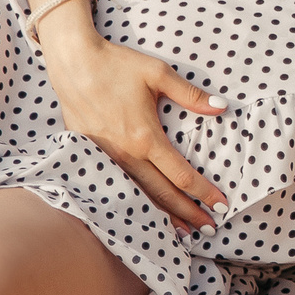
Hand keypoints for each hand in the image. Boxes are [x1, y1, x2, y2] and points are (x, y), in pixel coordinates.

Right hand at [41, 30, 227, 230]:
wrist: (73, 63)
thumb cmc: (116, 65)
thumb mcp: (158, 73)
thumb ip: (190, 94)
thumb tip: (221, 107)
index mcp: (146, 137)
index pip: (181, 175)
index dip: (203, 192)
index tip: (222, 204)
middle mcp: (126, 154)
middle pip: (163, 194)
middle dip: (189, 213)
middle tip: (209, 229)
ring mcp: (107, 158)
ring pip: (139, 195)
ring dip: (163, 214)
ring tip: (183, 231)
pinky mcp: (92, 155)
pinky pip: (120, 185)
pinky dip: (137, 202)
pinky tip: (147, 210)